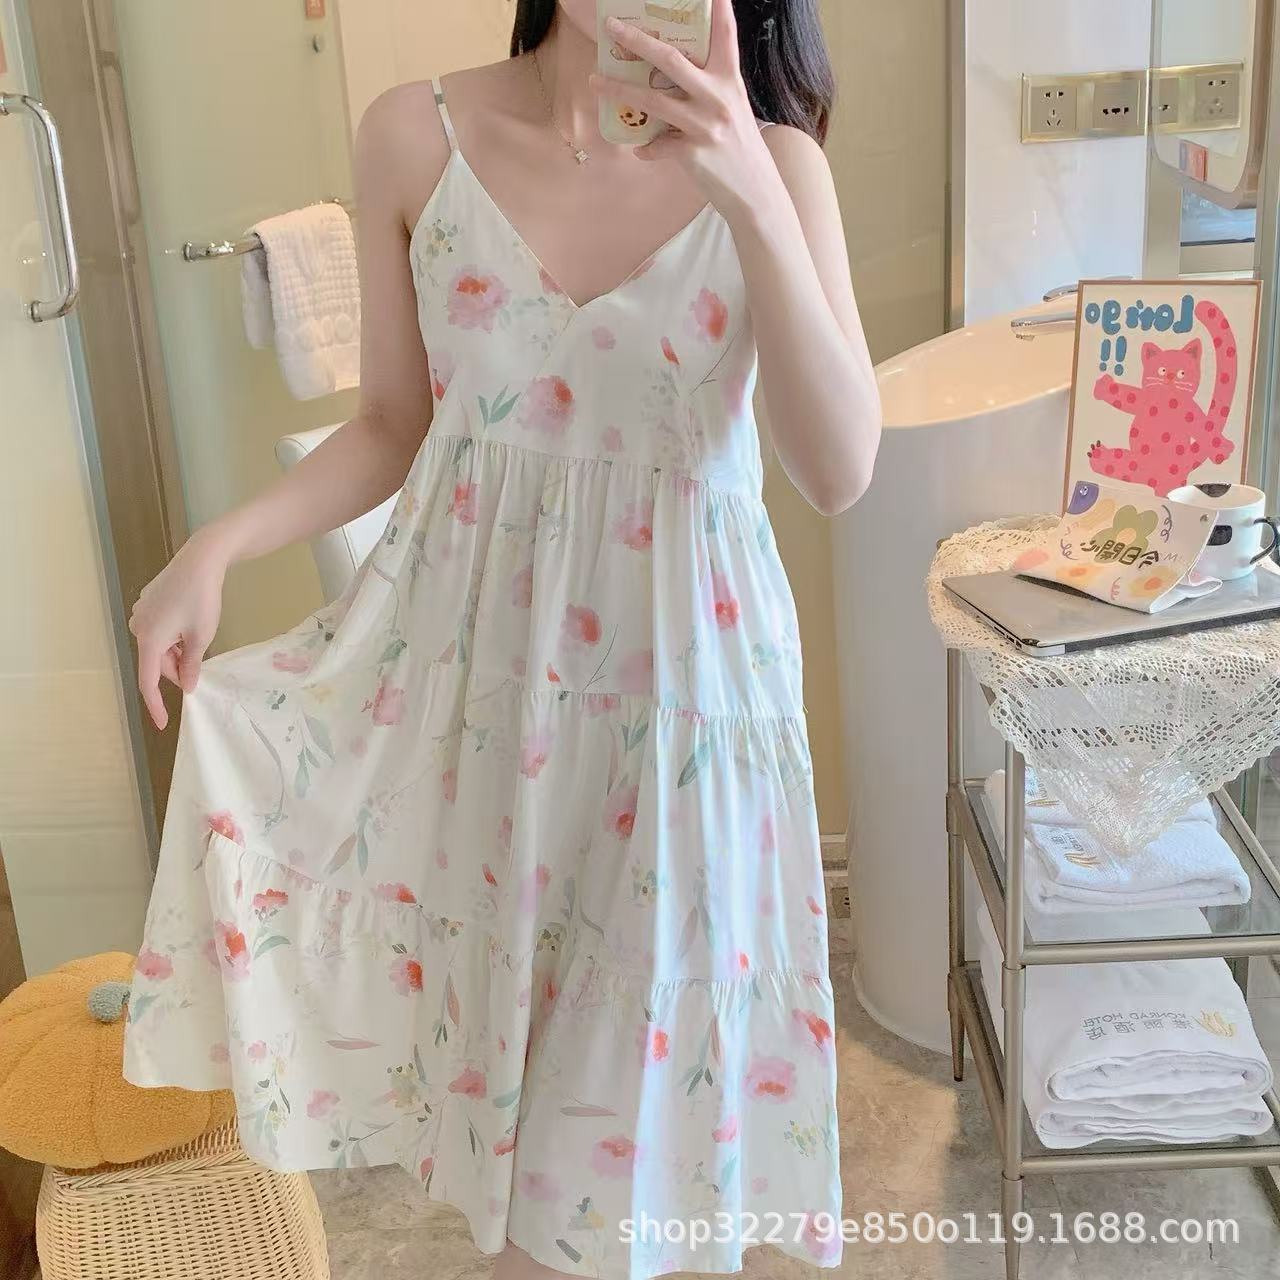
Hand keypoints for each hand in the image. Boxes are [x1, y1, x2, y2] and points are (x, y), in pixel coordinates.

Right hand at [129, 533, 226, 729]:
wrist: (200, 560)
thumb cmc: (202, 600)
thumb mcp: (201, 637)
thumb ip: (191, 665)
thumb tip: (186, 685)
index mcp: (149, 640)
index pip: (149, 681)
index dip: (156, 705)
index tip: (163, 723)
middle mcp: (138, 627)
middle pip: (156, 662)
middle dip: (176, 670)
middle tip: (200, 668)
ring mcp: (141, 613)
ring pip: (158, 647)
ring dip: (176, 653)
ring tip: (199, 638)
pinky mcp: (148, 602)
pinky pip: (159, 630)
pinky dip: (173, 637)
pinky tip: (190, 625)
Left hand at [590, 0, 779, 217]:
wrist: (754, 192)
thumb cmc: (740, 148)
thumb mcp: (732, 110)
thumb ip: (708, 91)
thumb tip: (670, 81)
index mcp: (730, 81)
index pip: (725, 36)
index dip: (718, 9)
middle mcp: (717, 97)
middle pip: (670, 60)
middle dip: (637, 40)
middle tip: (611, 27)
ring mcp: (704, 124)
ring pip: (652, 101)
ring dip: (618, 89)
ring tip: (594, 82)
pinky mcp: (693, 152)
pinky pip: (657, 145)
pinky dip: (645, 147)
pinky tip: (640, 149)